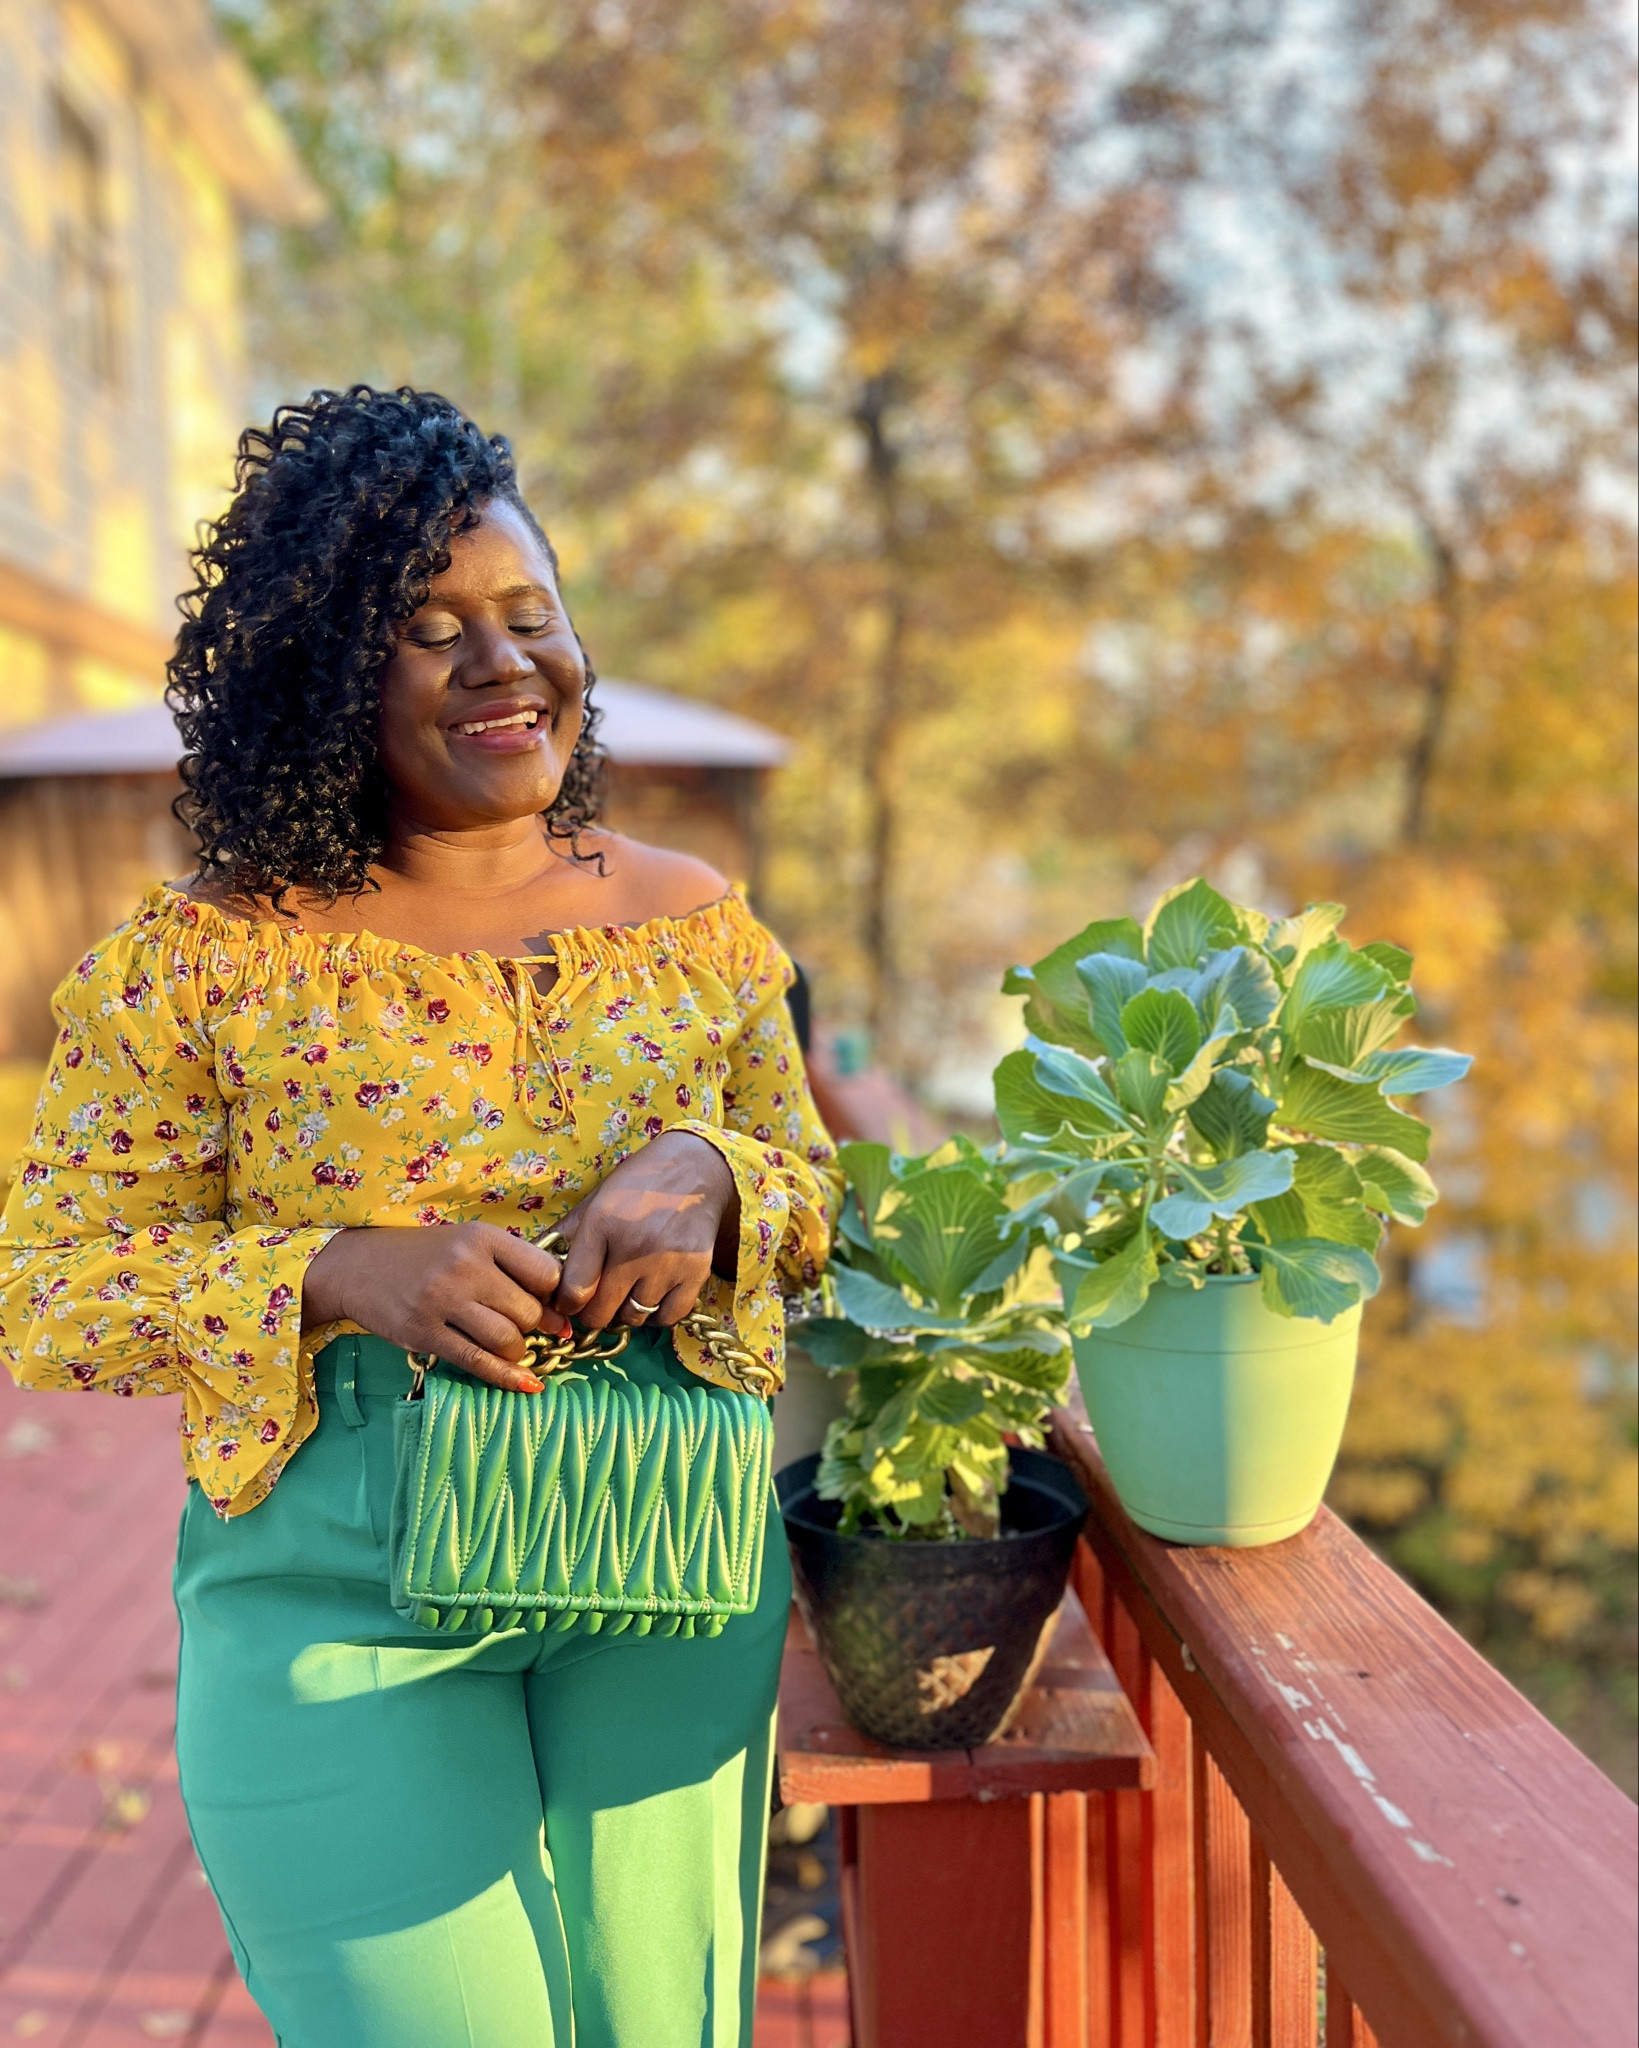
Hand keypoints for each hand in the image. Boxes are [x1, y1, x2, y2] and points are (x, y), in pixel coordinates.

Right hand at [301, 1223, 567, 1392]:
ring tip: (511, 1347)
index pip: (545, 1273)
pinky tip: (526, 1384)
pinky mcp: (424, 1333)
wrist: (358, 1266)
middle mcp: (464, 1267)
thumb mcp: (468, 1243)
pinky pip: (477, 1362)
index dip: (555, 1295)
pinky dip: (507, 1377)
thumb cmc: (425, 1255)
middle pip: (528, 1311)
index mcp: (482, 1238)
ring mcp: (442, 1301)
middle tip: (526, 1328)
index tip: (551, 1304)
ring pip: (507, 1340)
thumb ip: (512, 1267)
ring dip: (518, 1351)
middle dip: (535, 1327)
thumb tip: (560, 1313)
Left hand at [552, 1131, 738, 1329]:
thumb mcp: (597, 1200)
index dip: (565, 1303)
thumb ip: (566, 1235)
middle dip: (592, 1312)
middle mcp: (634, 1247)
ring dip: (625, 1311)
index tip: (569, 1300)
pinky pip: (668, 1317)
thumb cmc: (639, 1183)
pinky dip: (657, 1314)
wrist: (697, 1167)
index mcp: (603, 1223)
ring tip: (627, 1291)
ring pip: (633, 1317)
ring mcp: (668, 1263)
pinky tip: (653, 1295)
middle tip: (596, 1299)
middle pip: (600, 1313)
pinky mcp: (696, 1273)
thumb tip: (532, 1265)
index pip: (574, 1290)